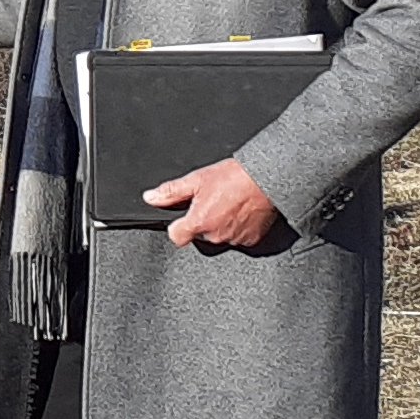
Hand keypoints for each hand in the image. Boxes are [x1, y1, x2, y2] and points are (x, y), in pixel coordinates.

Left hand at [145, 158, 285, 252]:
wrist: (268, 179)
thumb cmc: (235, 177)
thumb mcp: (198, 179)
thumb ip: (171, 192)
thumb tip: (150, 198)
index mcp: (199, 222)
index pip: (177, 237)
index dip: (178, 227)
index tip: (183, 217)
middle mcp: (215, 236)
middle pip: (199, 236)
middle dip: (202, 222)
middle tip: (213, 203)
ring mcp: (234, 240)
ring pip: (219, 237)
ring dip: (221, 225)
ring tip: (229, 204)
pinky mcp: (251, 241)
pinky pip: (238, 238)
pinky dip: (238, 228)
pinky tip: (241, 211)